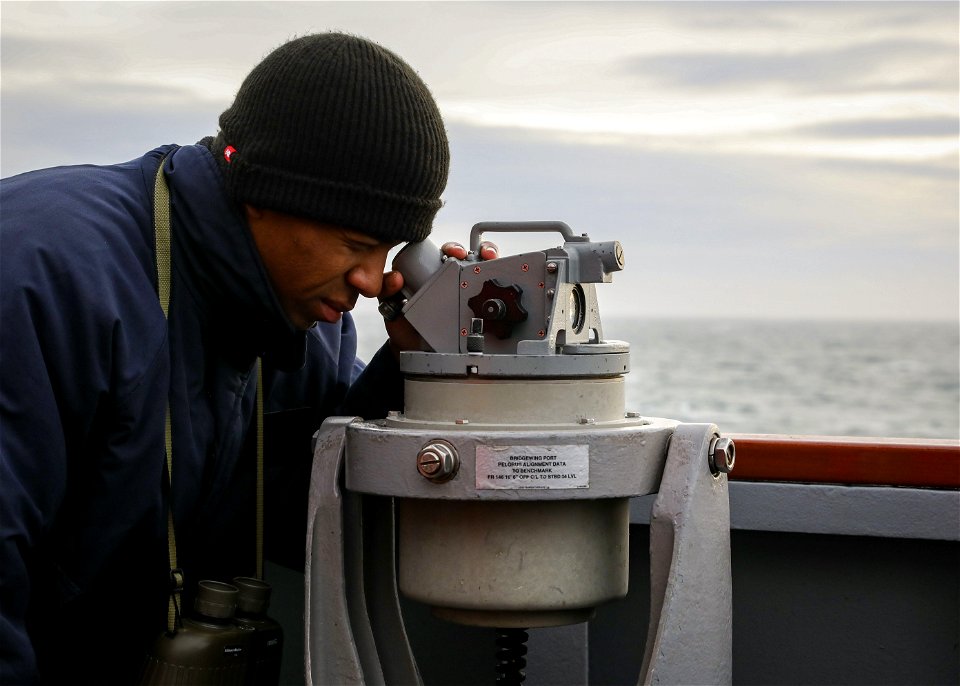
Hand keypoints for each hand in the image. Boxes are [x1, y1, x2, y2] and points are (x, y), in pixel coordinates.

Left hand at [380, 240, 498, 357]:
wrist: (416, 355)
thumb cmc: (406, 327)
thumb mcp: (393, 307)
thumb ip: (388, 291)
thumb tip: (396, 278)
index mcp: (433, 273)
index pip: (446, 254)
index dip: (453, 248)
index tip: (455, 252)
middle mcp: (453, 280)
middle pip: (471, 258)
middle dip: (481, 251)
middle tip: (482, 256)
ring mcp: (468, 294)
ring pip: (485, 273)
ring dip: (493, 264)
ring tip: (494, 264)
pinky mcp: (479, 310)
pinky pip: (492, 296)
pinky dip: (500, 286)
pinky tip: (504, 283)